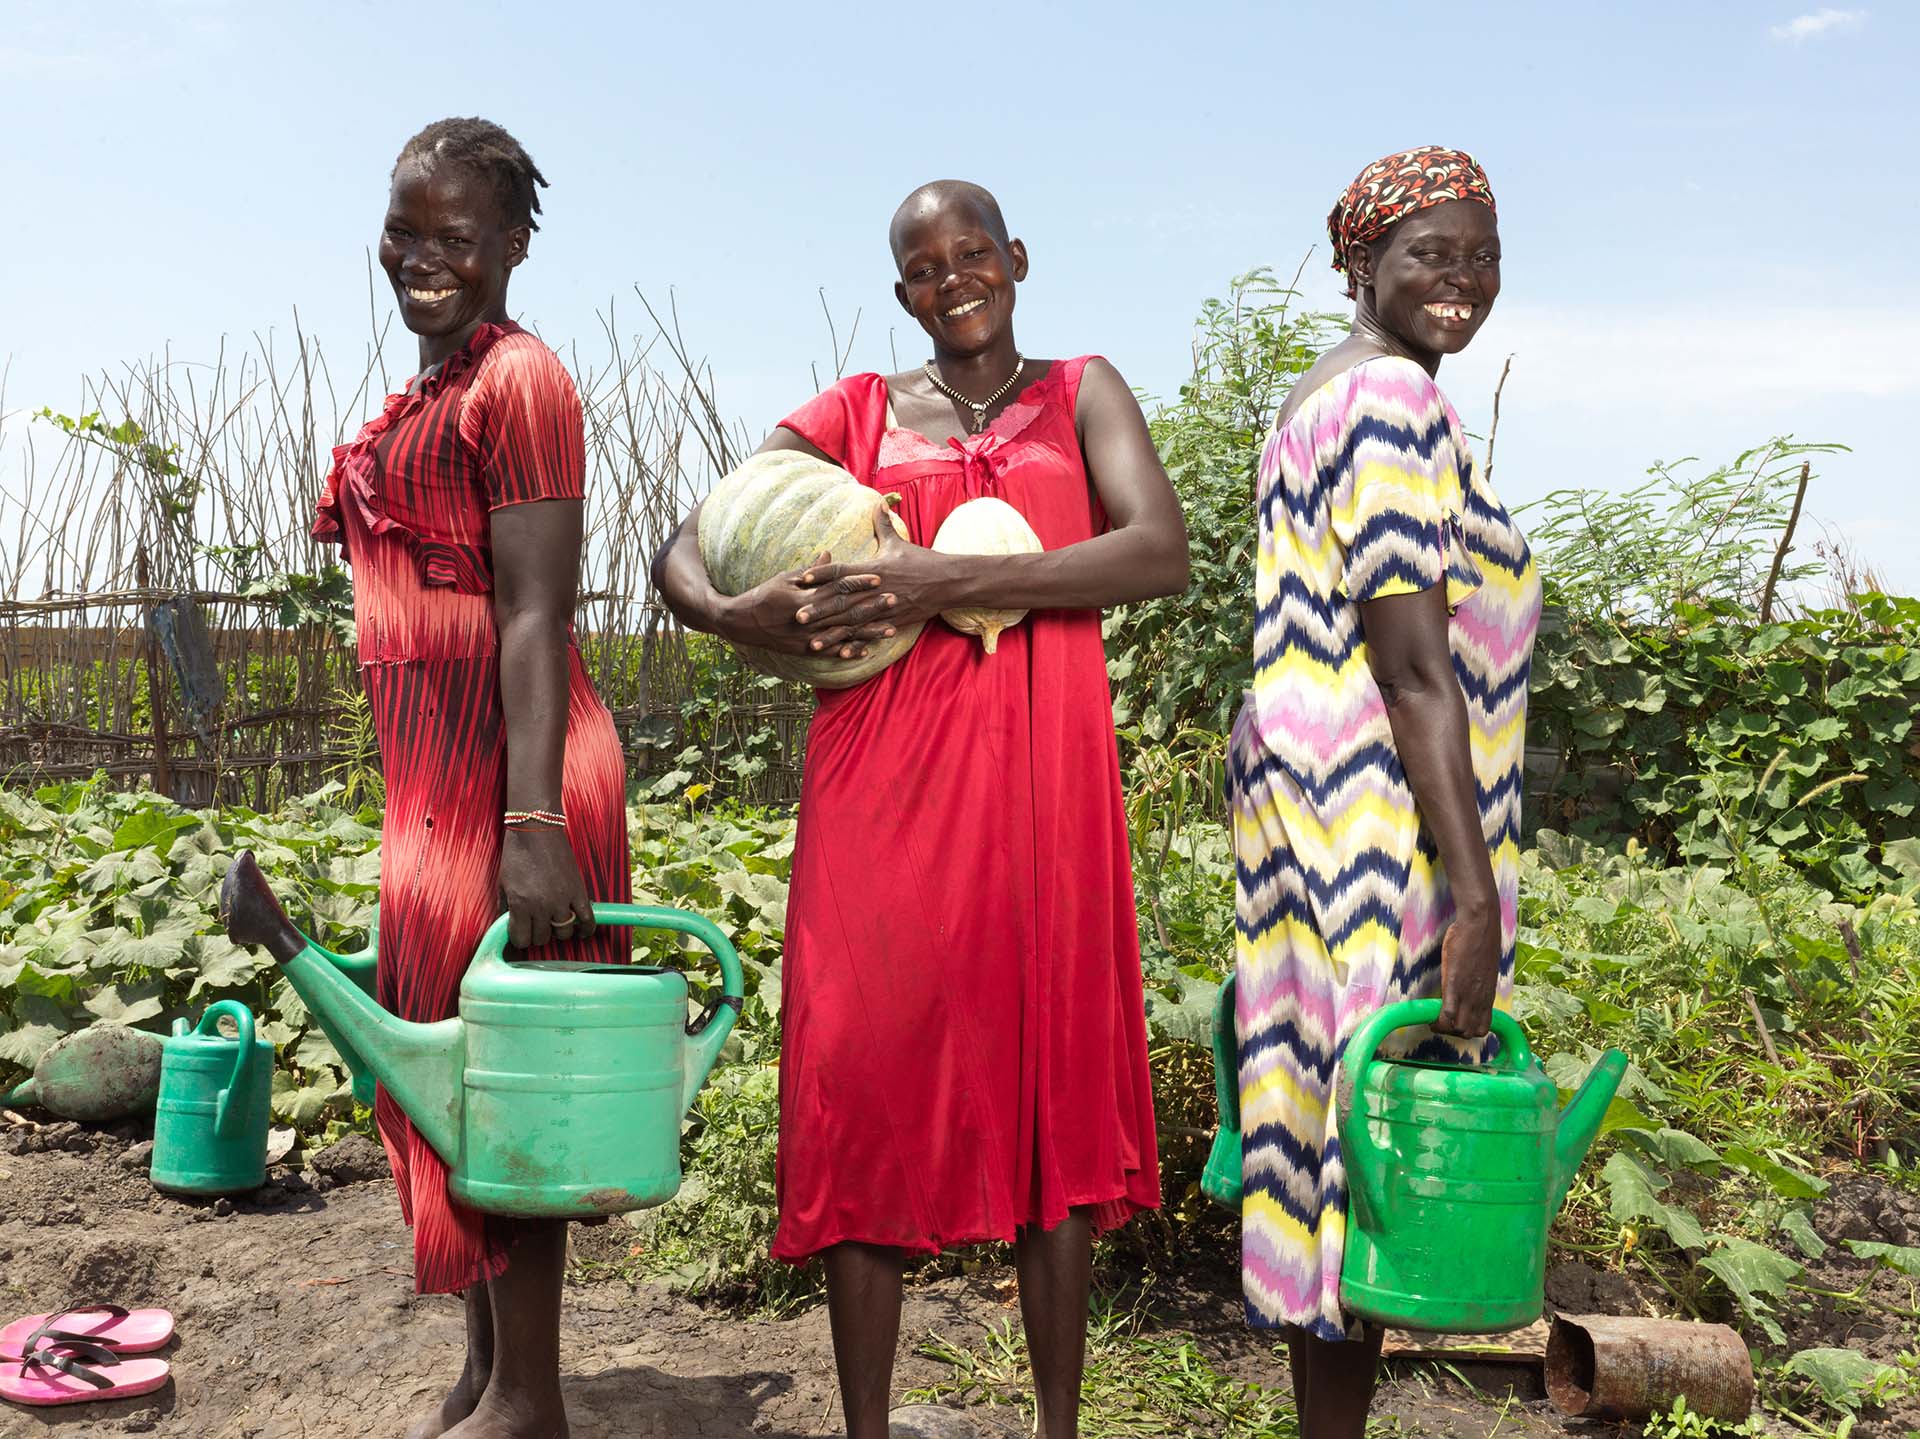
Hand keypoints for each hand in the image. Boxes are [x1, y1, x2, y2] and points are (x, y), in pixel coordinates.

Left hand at [499, 827, 596, 949]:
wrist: (537, 830)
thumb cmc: (517, 854)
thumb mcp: (503, 883)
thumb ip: (504, 908)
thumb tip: (506, 926)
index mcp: (520, 904)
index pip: (521, 939)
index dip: (519, 939)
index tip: (520, 933)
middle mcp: (542, 906)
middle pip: (542, 938)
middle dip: (536, 935)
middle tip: (535, 925)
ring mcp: (562, 899)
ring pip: (563, 933)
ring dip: (557, 932)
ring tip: (554, 924)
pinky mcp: (578, 891)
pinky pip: (587, 919)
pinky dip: (586, 930)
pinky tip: (581, 932)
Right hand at [716, 540, 895, 660]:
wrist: (741, 623)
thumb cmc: (763, 595)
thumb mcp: (785, 578)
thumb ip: (811, 570)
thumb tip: (831, 553)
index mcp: (804, 597)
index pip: (836, 587)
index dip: (858, 582)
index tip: (878, 577)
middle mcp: (808, 619)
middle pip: (846, 612)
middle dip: (871, 606)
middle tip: (894, 600)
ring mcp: (807, 637)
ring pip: (843, 635)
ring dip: (868, 632)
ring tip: (890, 629)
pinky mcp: (804, 650)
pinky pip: (830, 652)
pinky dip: (849, 651)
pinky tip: (867, 650)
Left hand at [794, 502, 960, 633]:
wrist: (949, 581)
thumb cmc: (923, 560)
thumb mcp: (900, 542)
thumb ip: (884, 525)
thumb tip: (878, 503)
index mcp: (874, 569)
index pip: (841, 572)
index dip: (820, 575)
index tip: (801, 579)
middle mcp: (876, 590)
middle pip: (841, 601)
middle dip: (818, 610)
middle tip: (795, 617)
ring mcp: (885, 608)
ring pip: (853, 623)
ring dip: (832, 634)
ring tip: (812, 643)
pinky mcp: (894, 622)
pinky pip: (871, 635)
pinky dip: (856, 645)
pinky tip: (841, 655)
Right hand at [1433, 903, 1500, 1038]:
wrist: (1480, 924)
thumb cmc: (1481, 940)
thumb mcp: (1484, 969)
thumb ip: (1479, 983)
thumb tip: (1471, 987)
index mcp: (1488, 995)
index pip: (1482, 1028)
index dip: (1467, 1030)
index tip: (1455, 1023)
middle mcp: (1480, 999)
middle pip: (1470, 1032)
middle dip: (1454, 1032)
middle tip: (1441, 1021)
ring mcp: (1468, 994)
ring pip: (1459, 1028)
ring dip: (1445, 1028)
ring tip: (1435, 1018)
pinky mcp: (1455, 986)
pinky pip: (1448, 1015)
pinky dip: (1438, 1021)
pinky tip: (1430, 1016)